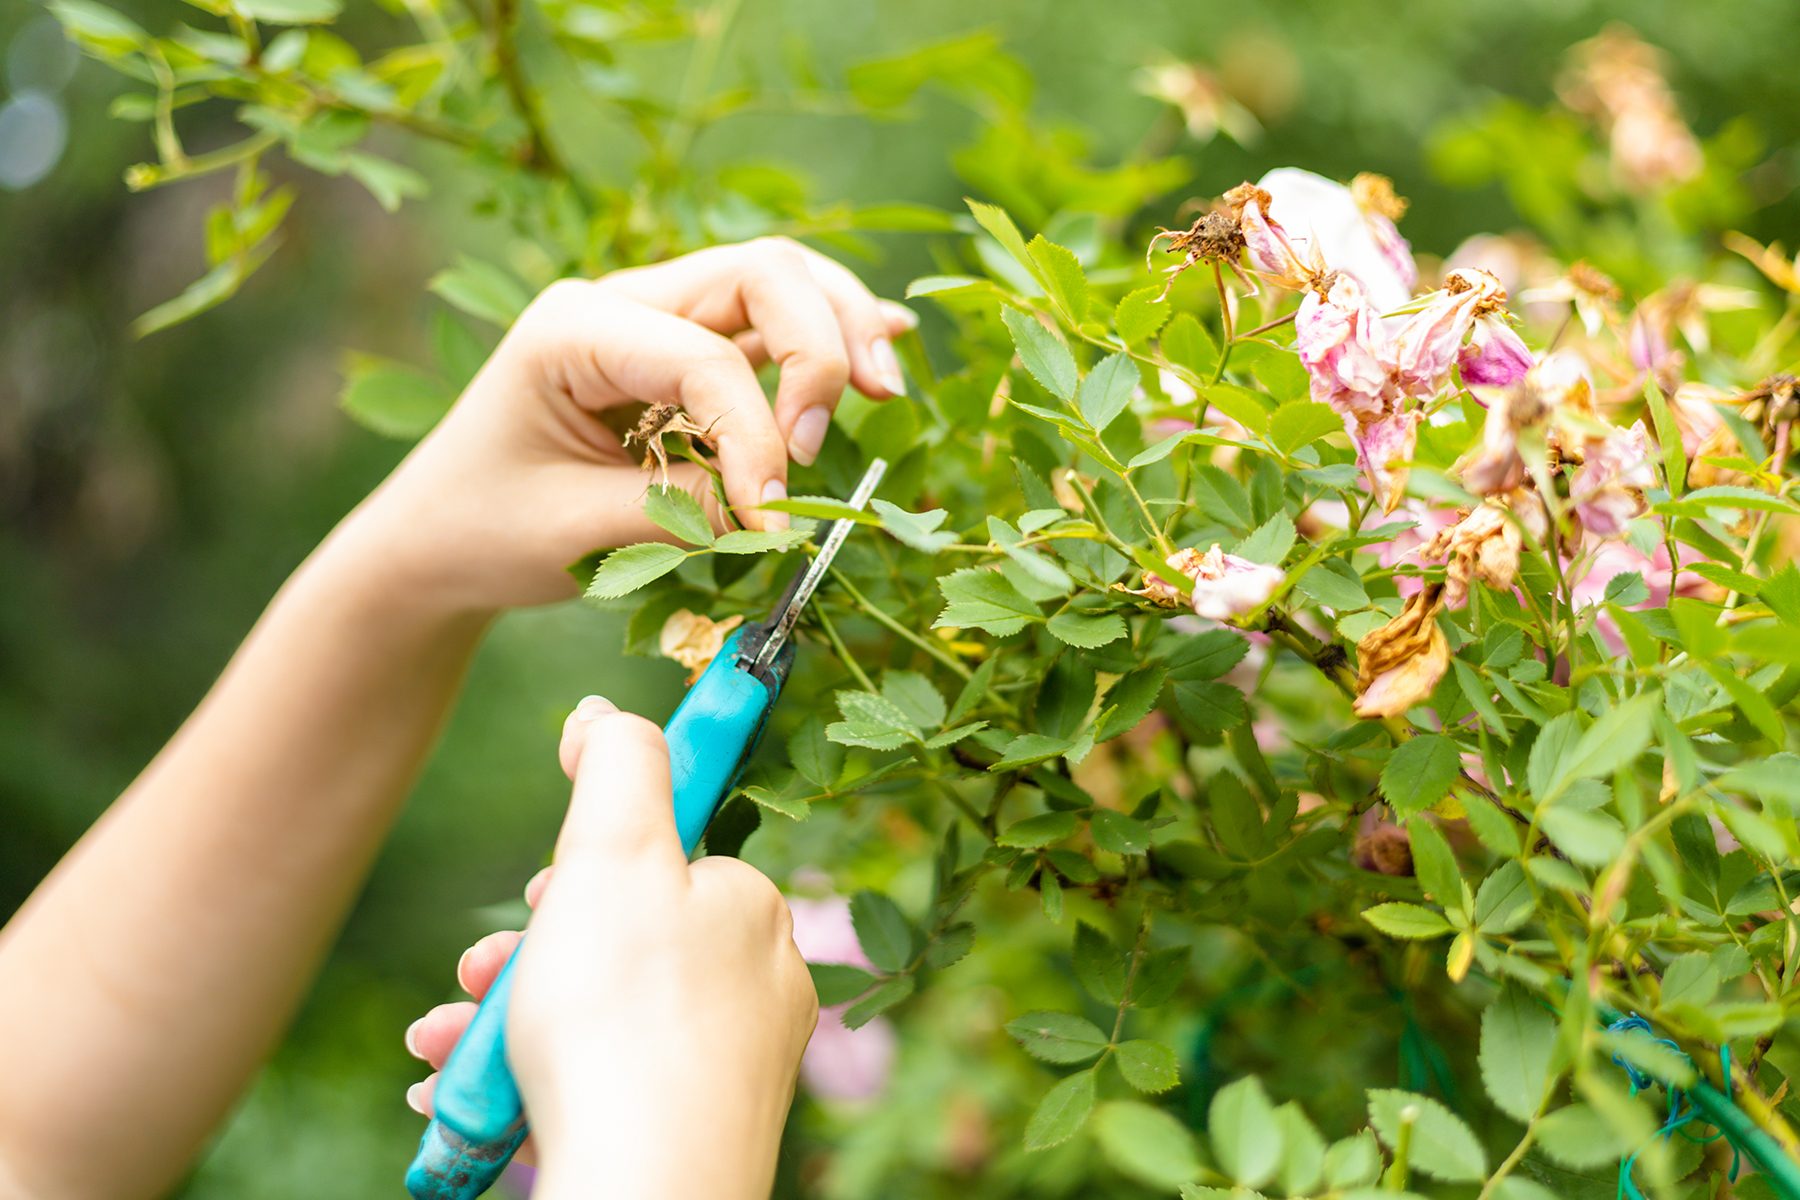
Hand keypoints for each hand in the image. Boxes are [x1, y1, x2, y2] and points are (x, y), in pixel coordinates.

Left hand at [344, 238, 913, 612]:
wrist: (436, 540)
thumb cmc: (485, 531)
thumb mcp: (574, 531)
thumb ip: (679, 512)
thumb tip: (775, 508)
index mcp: (573, 327)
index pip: (703, 358)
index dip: (756, 437)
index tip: (773, 519)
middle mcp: (621, 301)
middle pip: (760, 273)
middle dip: (820, 343)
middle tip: (834, 432)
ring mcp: (656, 317)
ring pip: (777, 280)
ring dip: (839, 327)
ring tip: (884, 386)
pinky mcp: (682, 351)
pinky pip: (769, 322)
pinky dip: (827, 335)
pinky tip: (881, 349)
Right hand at [401, 696, 817, 1199]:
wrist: (641, 1192)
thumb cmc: (623, 1020)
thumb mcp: (612, 853)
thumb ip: (616, 766)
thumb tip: (607, 714)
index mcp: (752, 911)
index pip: (661, 857)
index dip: (582, 869)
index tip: (540, 893)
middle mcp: (757, 987)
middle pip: (620, 938)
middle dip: (526, 950)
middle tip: (482, 969)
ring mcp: (728, 1069)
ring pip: (596, 1015)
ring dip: (503, 1017)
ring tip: (446, 1041)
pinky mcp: (691, 1132)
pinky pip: (600, 1083)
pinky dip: (525, 1081)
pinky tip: (466, 1093)